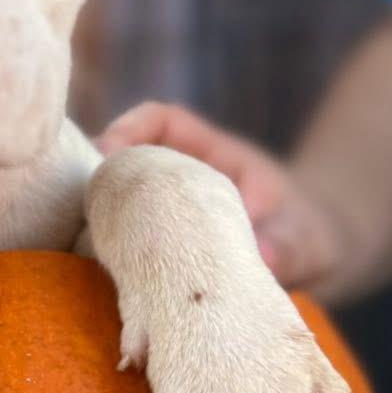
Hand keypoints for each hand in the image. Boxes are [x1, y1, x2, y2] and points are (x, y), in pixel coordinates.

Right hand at [98, 103, 347, 290]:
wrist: (313, 260)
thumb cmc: (312, 236)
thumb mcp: (308, 239)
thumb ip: (288, 245)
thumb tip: (264, 257)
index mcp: (218, 157)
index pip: (165, 121)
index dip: (132, 128)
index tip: (107, 152)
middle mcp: (186, 177)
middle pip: (129, 157)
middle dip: (99, 174)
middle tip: (79, 203)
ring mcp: (172, 210)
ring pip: (121, 197)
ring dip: (99, 212)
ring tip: (80, 239)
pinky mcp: (165, 244)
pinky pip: (128, 236)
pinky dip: (111, 247)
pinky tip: (102, 271)